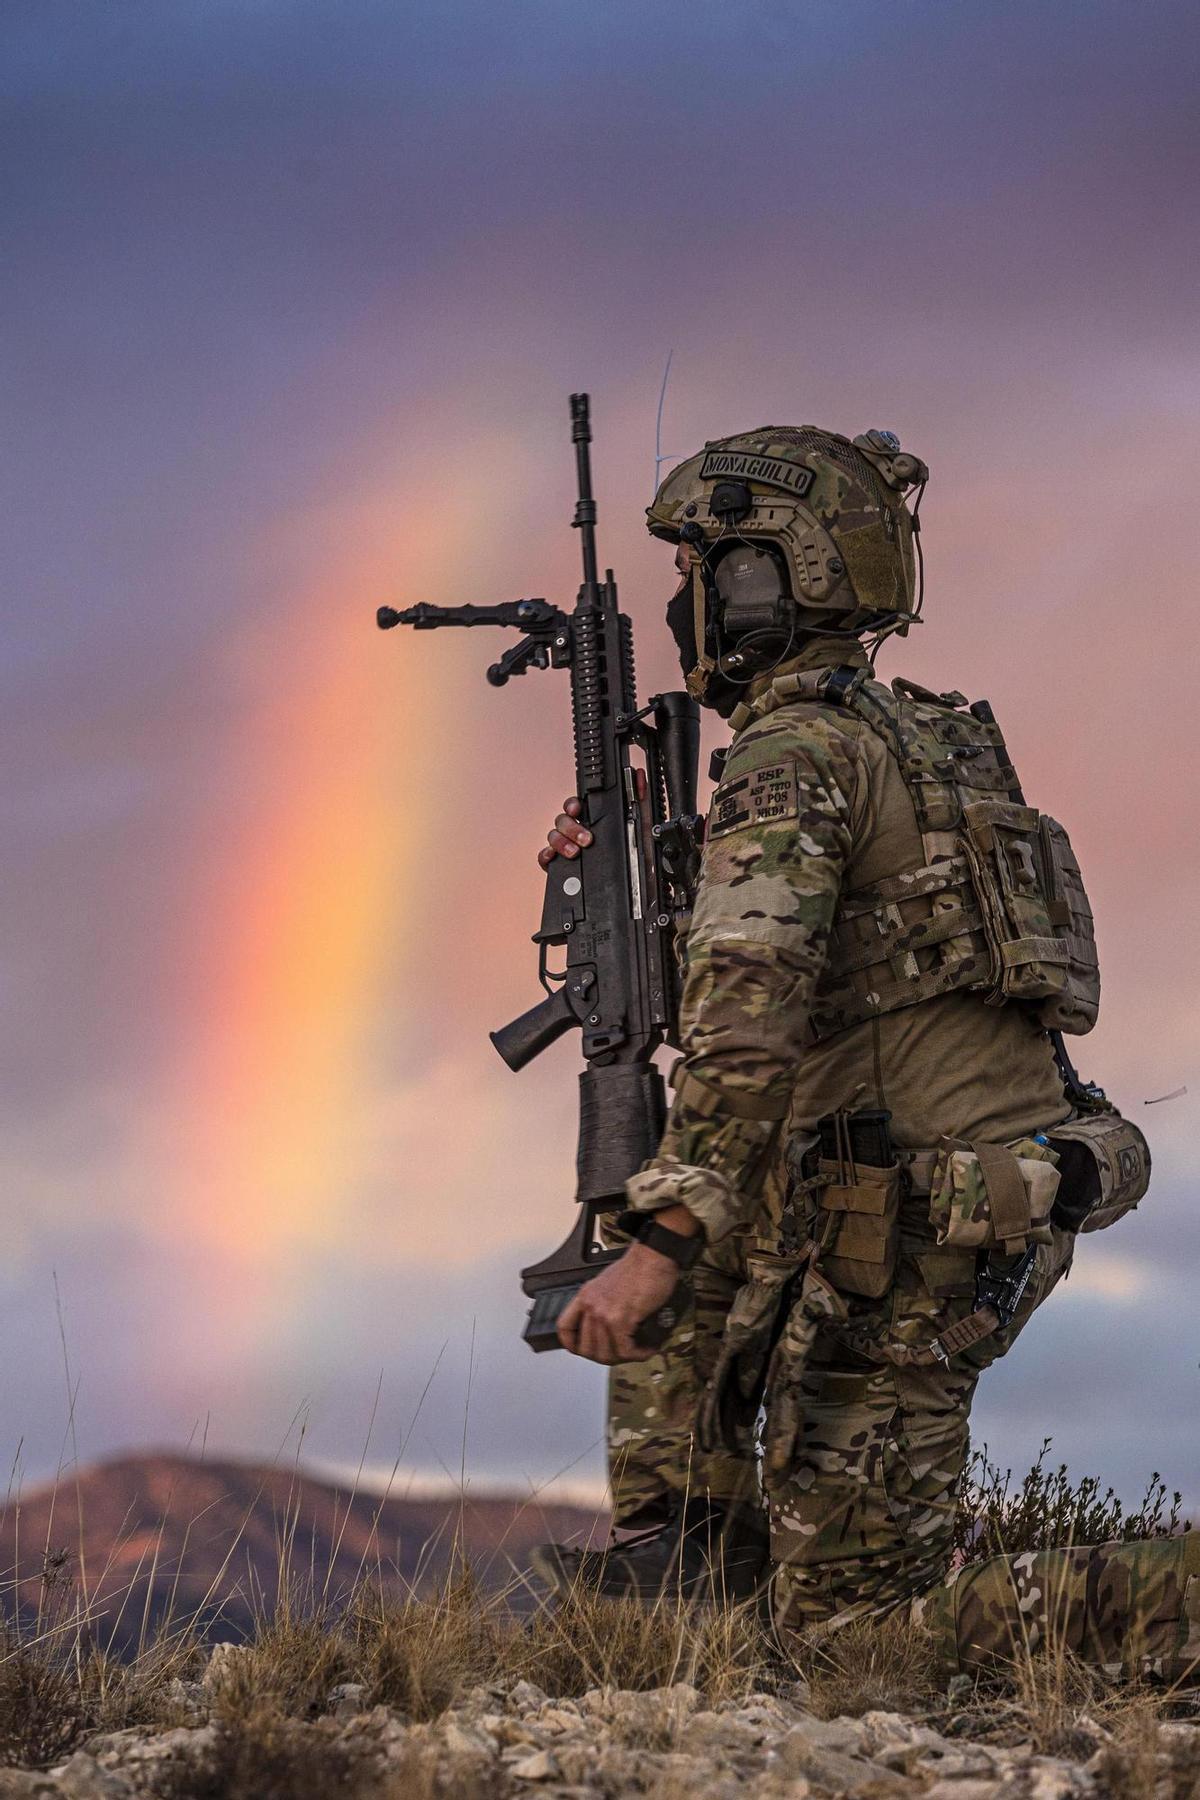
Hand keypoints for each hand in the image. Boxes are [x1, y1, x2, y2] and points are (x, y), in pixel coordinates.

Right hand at [536, 771, 646, 869]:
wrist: (632, 881)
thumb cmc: (632, 852)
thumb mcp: (640, 824)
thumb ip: (640, 798)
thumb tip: (639, 775)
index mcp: (590, 820)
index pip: (575, 806)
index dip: (573, 805)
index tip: (577, 809)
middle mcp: (574, 831)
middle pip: (562, 820)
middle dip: (572, 828)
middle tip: (586, 839)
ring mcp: (565, 846)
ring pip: (552, 836)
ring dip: (561, 842)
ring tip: (575, 852)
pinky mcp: (557, 864)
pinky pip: (544, 857)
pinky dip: (547, 856)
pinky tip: (554, 858)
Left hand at [557, 1241, 681, 1363]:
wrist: (653, 1256)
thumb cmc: (638, 1266)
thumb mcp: (608, 1284)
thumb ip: (602, 1303)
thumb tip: (607, 1326)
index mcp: (585, 1296)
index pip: (564, 1328)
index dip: (572, 1345)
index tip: (585, 1350)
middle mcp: (590, 1306)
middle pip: (586, 1348)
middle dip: (606, 1357)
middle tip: (621, 1354)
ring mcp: (603, 1314)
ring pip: (605, 1354)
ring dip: (623, 1358)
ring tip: (637, 1351)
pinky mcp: (621, 1320)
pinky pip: (625, 1350)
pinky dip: (638, 1354)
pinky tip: (647, 1349)